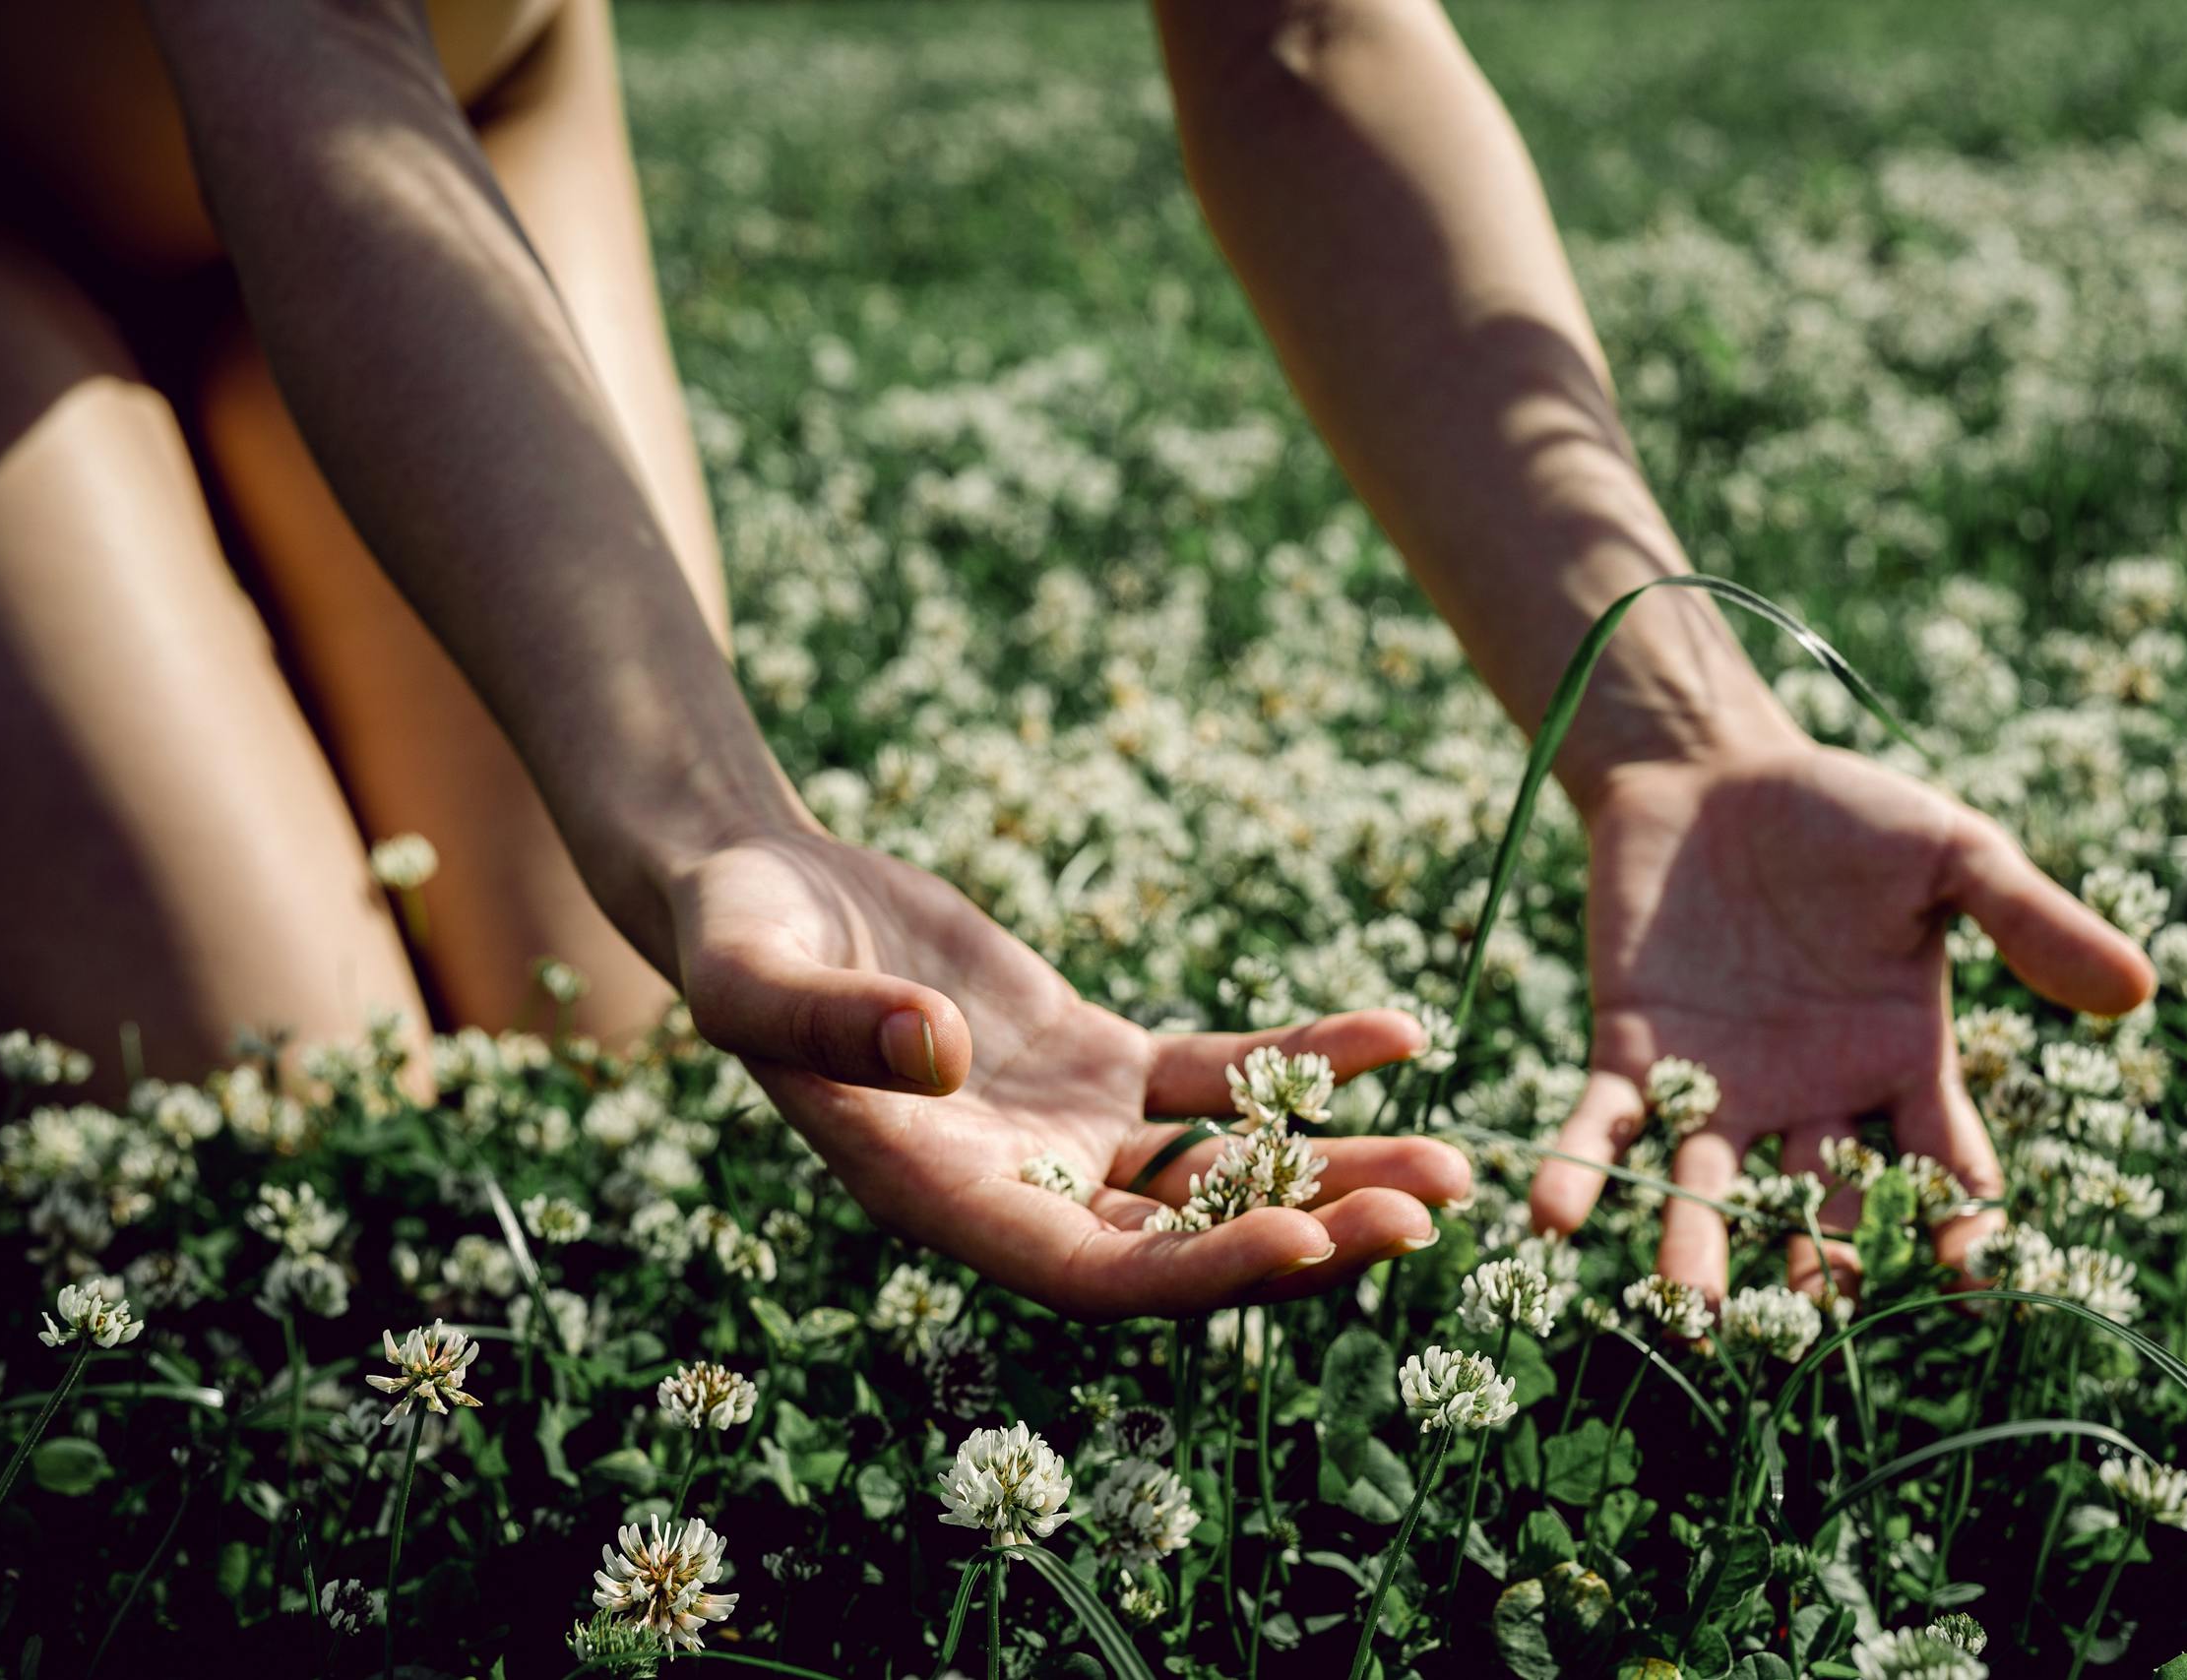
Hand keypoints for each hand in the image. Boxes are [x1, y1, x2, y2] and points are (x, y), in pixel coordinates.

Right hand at [665, 831, 1471, 1319]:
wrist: (756, 889)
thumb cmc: (731, 939)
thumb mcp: (753, 977)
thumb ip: (832, 1025)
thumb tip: (939, 1055)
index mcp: (942, 1203)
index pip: (1093, 1273)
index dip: (1202, 1270)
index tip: (1310, 1243)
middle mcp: (1022, 1191)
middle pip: (1190, 1239)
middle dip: (1313, 1231)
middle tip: (1437, 1206)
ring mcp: (1072, 1133)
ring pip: (1224, 1167)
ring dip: (1335, 1166)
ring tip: (1455, 1158)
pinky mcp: (1102, 1062)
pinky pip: (1220, 1073)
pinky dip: (1303, 1059)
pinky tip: (1398, 1036)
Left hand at [1528, 741, 2156, 1296]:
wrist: (1712, 769)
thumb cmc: (1844, 813)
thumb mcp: (1950, 855)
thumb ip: (2029, 920)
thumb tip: (2137, 989)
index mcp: (1900, 1067)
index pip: (1940, 1172)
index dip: (1959, 1228)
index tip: (1973, 1284)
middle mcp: (1811, 1101)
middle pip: (1817, 1207)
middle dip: (1816, 1268)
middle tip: (1810, 1325)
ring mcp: (1718, 1087)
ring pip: (1708, 1190)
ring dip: (1693, 1253)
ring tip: (1684, 1317)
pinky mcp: (1631, 1054)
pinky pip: (1603, 1128)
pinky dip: (1579, 1173)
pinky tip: (1551, 1218)